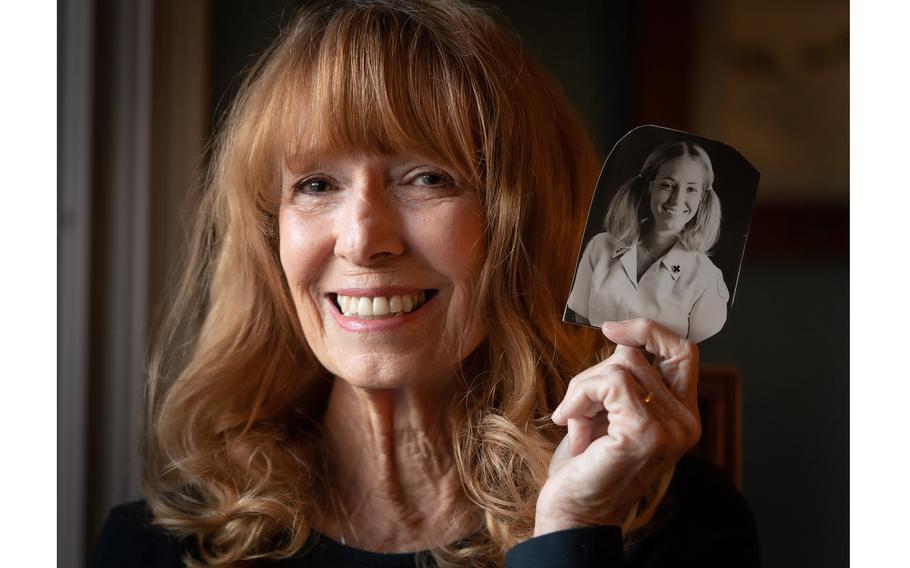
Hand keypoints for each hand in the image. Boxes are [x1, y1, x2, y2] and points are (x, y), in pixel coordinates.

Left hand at [534, 319, 701, 534]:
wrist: (573, 513)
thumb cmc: (586, 464)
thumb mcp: (609, 411)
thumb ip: (624, 377)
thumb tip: (619, 333)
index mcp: (682, 414)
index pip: (683, 350)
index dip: (649, 330)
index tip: (611, 327)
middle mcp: (686, 421)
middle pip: (642, 352)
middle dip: (599, 367)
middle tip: (579, 401)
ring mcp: (671, 428)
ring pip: (622, 364)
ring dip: (584, 386)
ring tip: (576, 420)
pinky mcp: (646, 432)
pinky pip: (611, 382)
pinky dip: (580, 395)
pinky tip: (568, 421)